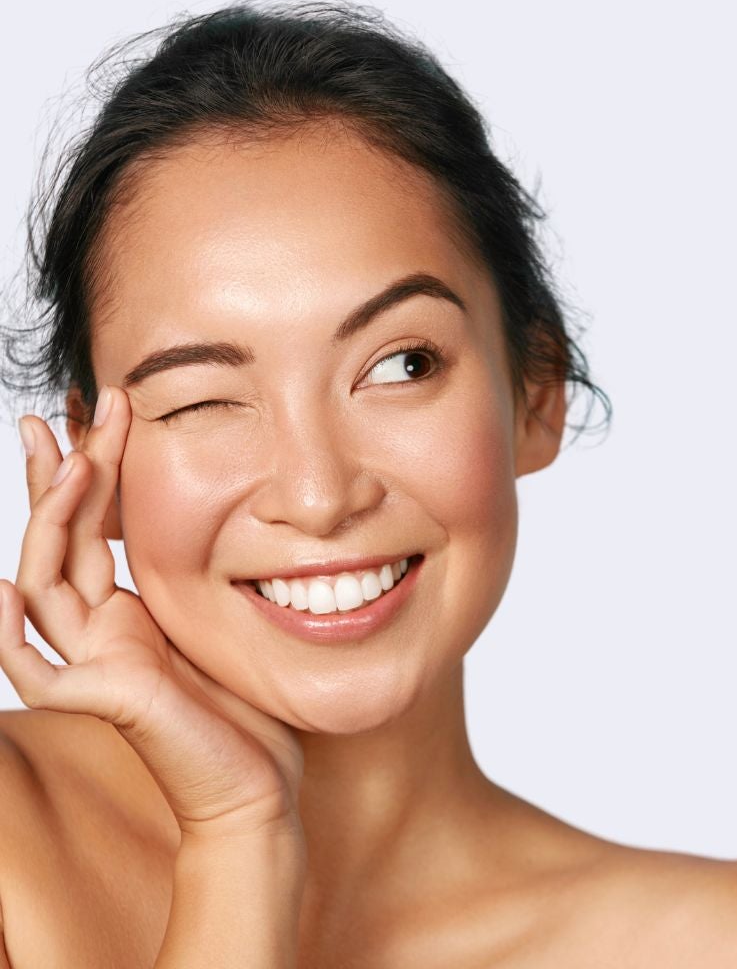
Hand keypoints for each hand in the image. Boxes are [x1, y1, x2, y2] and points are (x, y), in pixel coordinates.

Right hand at [0, 385, 304, 838]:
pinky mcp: (96, 699)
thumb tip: (240, 498)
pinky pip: (30, 665)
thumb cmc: (252, 710)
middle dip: (66, 471)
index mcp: (131, 610)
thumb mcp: (232, 615)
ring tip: (74, 462)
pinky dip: (7, 630)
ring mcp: (91, 664)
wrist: (258, 783)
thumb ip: (212, 570)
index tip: (107, 406)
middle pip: (63, 538)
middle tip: (71, 407)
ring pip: (45, 583)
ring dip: (53, 520)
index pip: (98, 525)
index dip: (97, 466)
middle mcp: (102, 631)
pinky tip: (3, 586)